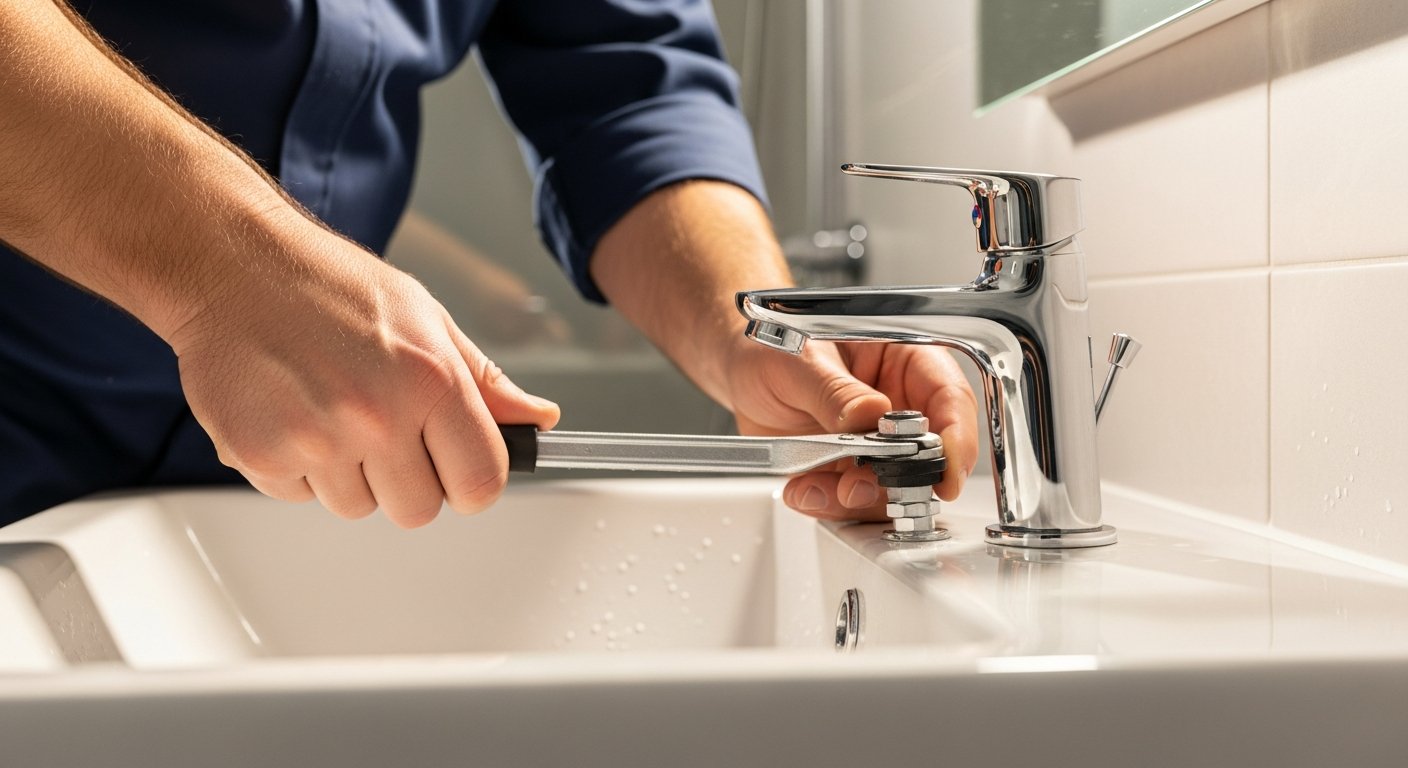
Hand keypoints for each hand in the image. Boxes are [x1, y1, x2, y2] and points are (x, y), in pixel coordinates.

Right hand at [168, 224, 559, 527]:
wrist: (230, 265)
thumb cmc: (328, 284)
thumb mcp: (426, 317)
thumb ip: (484, 381)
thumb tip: (537, 419)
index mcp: (430, 379)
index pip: (481, 482)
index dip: (473, 481)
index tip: (459, 468)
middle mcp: (376, 416)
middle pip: (419, 509)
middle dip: (408, 479)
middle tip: (383, 427)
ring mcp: (316, 441)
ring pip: (357, 508)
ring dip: (350, 475)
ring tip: (330, 409)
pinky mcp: (259, 457)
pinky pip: (299, 497)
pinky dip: (298, 469)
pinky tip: (292, 413)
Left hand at [726, 339, 978, 520]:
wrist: (741, 368)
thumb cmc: (775, 345)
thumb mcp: (802, 359)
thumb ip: (836, 390)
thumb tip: (872, 415)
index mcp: (904, 359)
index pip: (949, 398)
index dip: (956, 439)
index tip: (945, 474)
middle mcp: (898, 405)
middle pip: (928, 456)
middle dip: (898, 481)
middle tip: (858, 484)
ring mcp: (875, 443)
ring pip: (892, 488)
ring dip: (855, 498)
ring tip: (814, 486)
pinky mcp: (849, 470)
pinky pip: (854, 501)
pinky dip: (828, 503)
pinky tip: (802, 489)